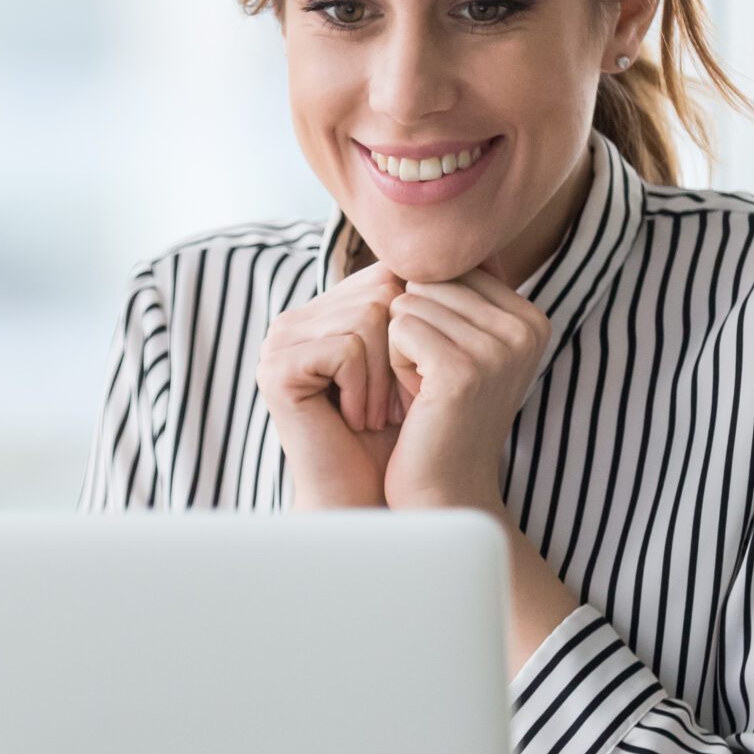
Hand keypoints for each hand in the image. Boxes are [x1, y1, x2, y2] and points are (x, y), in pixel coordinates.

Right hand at [256, 260, 411, 508]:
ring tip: (373, 415)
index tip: (413, 380)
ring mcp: (280, 341)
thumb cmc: (396, 436)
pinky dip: (363, 389)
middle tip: (391, 404)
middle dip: (400, 353)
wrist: (367, 498)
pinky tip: (352, 419)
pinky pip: (346, 348)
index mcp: (326, 310)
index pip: (388, 275)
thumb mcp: (416, 360)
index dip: (414, 327)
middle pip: (380, 291)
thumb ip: (423, 307)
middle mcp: (298, 318)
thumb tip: (477, 255)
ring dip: (386, 377)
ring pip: (368, 317)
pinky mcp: (276, 368)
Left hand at [382, 270, 552, 512]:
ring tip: (425, 390)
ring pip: (409, 301)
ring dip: (401, 346)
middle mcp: (526, 328)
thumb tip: (434, 233)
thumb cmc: (441, 418)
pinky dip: (394, 362)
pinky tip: (415, 398)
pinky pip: (398, 326)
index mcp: (532, 317)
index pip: (452, 269)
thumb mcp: (464, 347)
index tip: (445, 364)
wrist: (444, 491)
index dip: (430, 313)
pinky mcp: (463, 370)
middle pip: (429, 280)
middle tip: (432, 381)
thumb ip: (461, 292)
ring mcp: (498, 349)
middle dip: (414, 327)